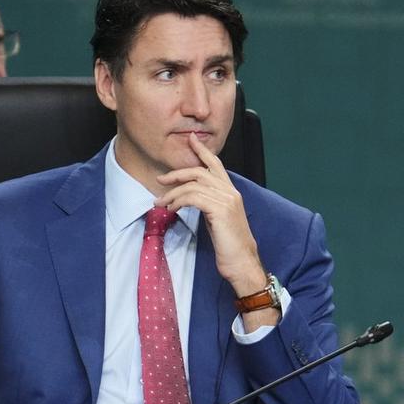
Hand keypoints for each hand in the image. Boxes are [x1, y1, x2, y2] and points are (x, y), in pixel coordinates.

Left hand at [155, 134, 278, 331]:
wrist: (242, 263)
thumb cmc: (230, 246)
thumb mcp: (218, 221)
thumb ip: (209, 205)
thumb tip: (190, 199)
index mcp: (231, 193)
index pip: (216, 165)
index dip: (203, 151)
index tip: (191, 140)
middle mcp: (231, 192)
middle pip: (200, 171)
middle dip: (178, 173)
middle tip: (161, 179)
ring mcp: (227, 200)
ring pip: (193, 185)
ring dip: (172, 193)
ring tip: (160, 203)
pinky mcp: (220, 210)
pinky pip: (193, 197)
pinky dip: (178, 201)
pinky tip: (171, 209)